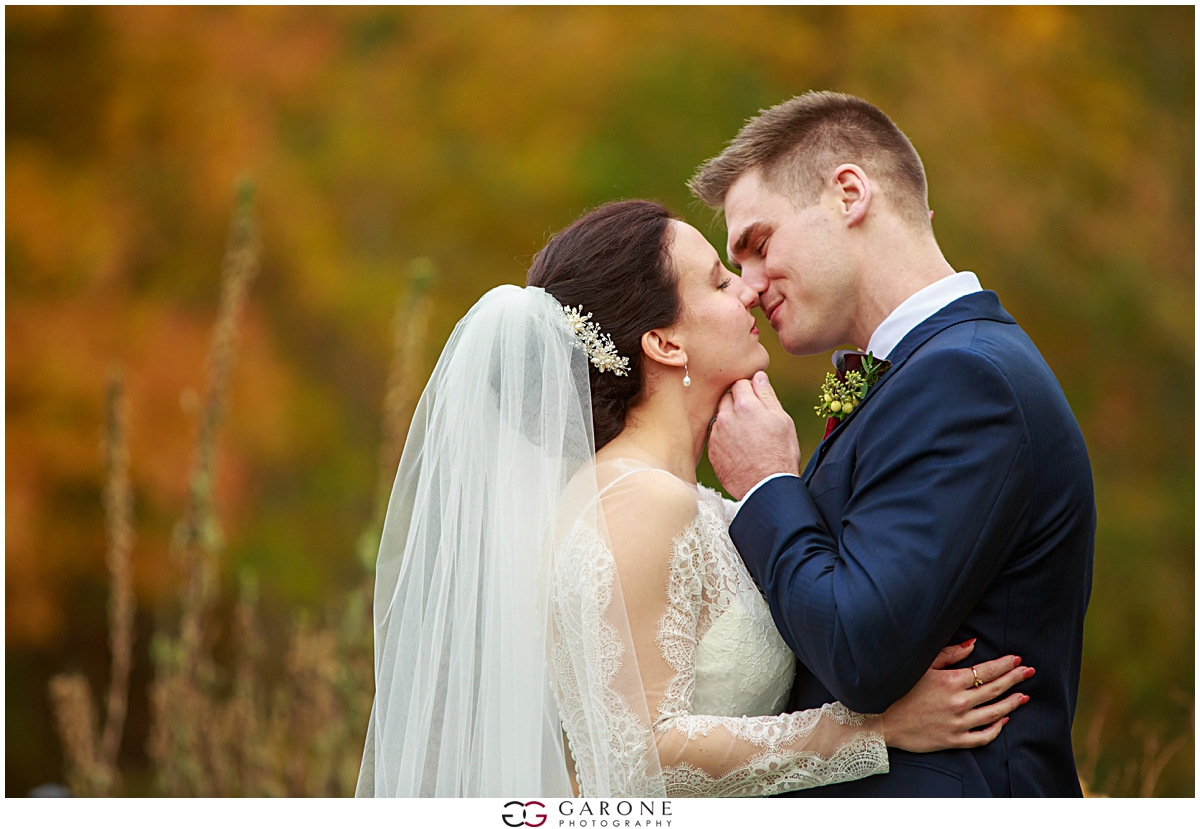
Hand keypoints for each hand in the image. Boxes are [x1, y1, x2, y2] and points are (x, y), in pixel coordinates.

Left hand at [708, 371, 800, 499]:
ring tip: (748, 436)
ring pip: (721, 417)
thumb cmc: (780, 454)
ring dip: (731, 420)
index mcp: (745, 405)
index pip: (740, 383)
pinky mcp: (712, 451)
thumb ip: (767, 394)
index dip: (750, 390)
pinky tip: (739, 448)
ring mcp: (716, 435)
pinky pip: (717, 436)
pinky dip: (726, 438)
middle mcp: (726, 417)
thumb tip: (759, 376)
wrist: (765, 487)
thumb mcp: (782, 420)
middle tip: (754, 418)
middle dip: (738, 403)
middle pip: (727, 398)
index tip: (758, 401)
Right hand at [880, 640, 1032, 752]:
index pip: (986, 671)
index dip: (1004, 664)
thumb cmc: (900, 689)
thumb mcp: (921, 666)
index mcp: (951, 681)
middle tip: (1029, 671)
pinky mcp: (954, 740)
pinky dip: (996, 729)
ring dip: (1012, 703)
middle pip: (995, 689)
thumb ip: (949, 654)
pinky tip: (1004, 720)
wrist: (883, 720)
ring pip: (994, 713)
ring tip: (1024, 695)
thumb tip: (973, 644)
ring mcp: (958, 723)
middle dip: (1014, 679)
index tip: (1016, 659)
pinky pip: (983, 737)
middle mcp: (959, 702)